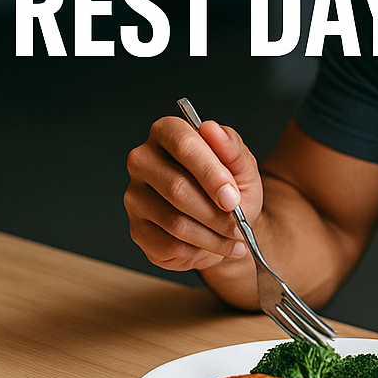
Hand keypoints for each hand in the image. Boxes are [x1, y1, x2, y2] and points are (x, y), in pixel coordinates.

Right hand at [125, 115, 262, 272]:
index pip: (183, 144)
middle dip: (215, 211)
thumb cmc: (231, 188)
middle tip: (239, 223)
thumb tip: (212, 129)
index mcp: (167, 132)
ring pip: (174, 221)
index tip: (232, 197)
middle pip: (176, 187)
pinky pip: (170, 245)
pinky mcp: (137, 229)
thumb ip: (231, 147)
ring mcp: (135, 196)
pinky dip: (202, 248)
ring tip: (236, 236)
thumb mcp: (242, 166)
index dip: (210, 173)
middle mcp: (143, 160)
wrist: (227, 224)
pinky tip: (218, 244)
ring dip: (212, 234)